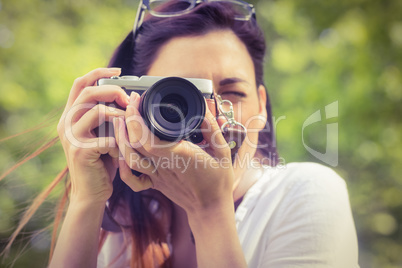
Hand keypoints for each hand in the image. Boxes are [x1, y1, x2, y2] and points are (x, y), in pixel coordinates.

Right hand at [57, 68, 129, 203]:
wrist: (91, 193)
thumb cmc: (101, 162)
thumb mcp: (101, 134)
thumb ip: (105, 117)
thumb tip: (126, 97)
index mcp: (71, 116)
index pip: (80, 84)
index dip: (98, 72)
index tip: (118, 71)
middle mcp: (66, 124)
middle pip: (88, 92)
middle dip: (113, 91)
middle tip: (129, 99)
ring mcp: (71, 138)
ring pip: (96, 111)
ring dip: (118, 115)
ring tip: (128, 124)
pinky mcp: (81, 152)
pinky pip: (106, 138)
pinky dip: (119, 142)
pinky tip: (121, 151)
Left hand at [114, 92, 234, 214]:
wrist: (211, 207)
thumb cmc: (218, 180)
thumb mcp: (223, 150)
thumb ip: (212, 128)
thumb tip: (203, 107)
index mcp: (179, 156)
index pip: (148, 139)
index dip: (136, 119)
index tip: (137, 101)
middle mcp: (164, 166)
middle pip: (134, 144)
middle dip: (126, 120)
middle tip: (130, 102)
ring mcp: (157, 176)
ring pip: (129, 159)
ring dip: (121, 138)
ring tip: (122, 120)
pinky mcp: (155, 182)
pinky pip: (133, 178)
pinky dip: (123, 166)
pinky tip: (123, 152)